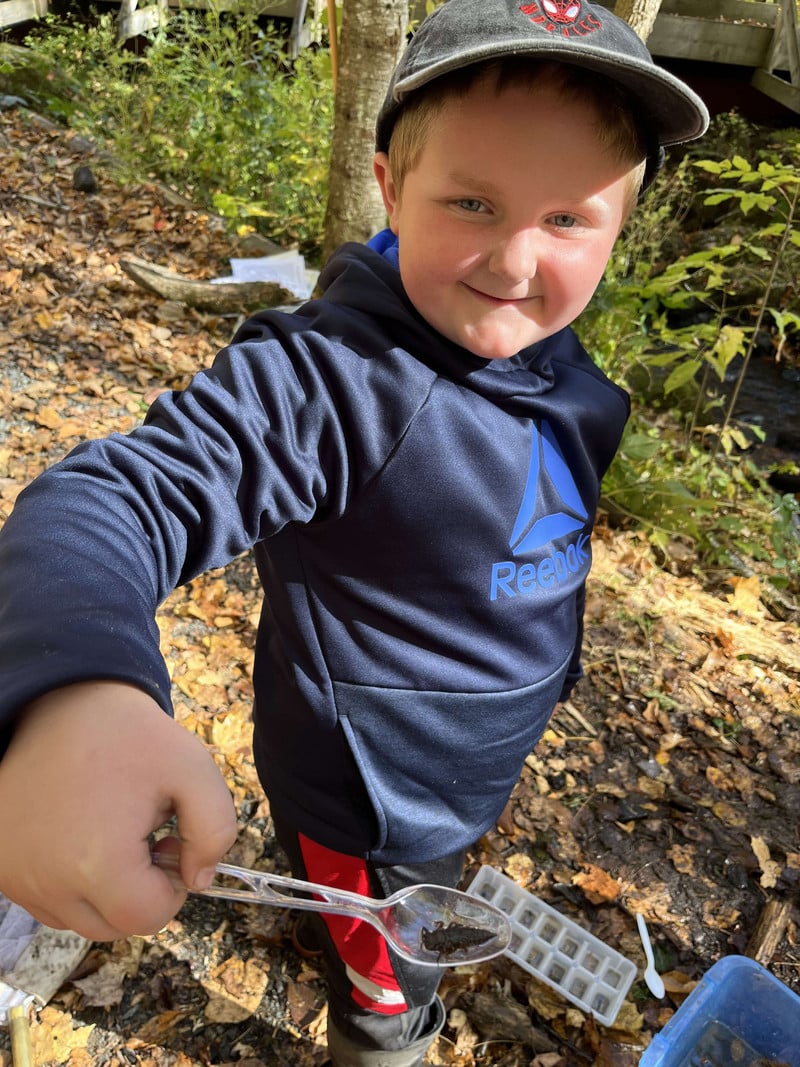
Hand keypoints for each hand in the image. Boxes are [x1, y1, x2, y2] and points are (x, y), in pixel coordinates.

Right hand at [0, 682, 236, 939]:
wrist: (62, 702)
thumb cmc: (130, 735)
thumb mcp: (194, 770)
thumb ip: (216, 830)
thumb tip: (199, 879)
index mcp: (97, 863)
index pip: (148, 917)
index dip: (172, 884)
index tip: (168, 841)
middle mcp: (46, 882)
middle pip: (111, 926)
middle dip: (139, 890)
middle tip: (142, 833)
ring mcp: (16, 876)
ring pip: (77, 918)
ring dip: (103, 889)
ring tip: (109, 829)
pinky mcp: (1, 866)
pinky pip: (46, 898)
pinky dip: (69, 880)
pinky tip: (79, 832)